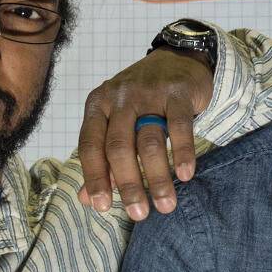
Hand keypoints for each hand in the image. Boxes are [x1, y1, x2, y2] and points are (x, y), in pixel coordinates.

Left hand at [77, 48, 214, 219]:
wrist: (178, 57)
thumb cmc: (143, 98)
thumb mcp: (116, 121)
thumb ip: (102, 159)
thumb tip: (87, 199)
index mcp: (98, 104)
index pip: (90, 145)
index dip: (94, 178)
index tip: (102, 207)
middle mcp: (120, 97)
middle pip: (118, 147)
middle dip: (128, 184)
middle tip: (139, 214)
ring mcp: (149, 92)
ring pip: (149, 140)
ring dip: (157, 177)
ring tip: (165, 205)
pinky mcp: (177, 92)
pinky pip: (179, 125)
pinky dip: (182, 153)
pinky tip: (185, 175)